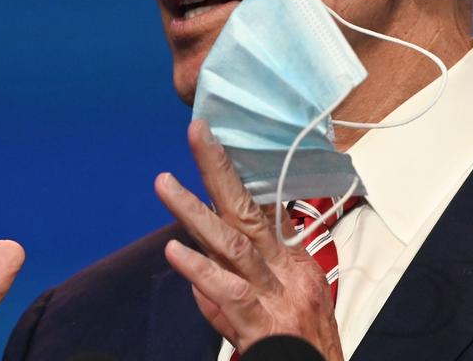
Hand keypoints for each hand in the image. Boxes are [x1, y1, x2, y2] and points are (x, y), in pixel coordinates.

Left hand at [154, 120, 342, 360]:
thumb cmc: (308, 345)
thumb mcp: (296, 298)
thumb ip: (250, 277)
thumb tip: (207, 264)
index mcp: (292, 262)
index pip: (260, 208)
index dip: (234, 174)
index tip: (210, 141)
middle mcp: (284, 272)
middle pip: (247, 211)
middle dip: (219, 169)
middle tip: (196, 133)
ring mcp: (273, 296)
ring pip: (232, 244)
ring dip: (195, 211)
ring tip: (165, 184)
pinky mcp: (260, 325)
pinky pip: (228, 292)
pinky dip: (200, 271)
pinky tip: (174, 251)